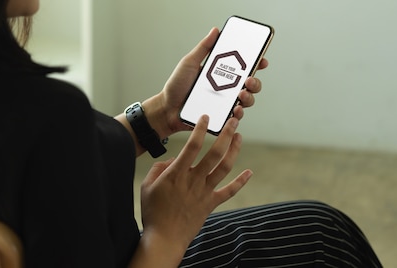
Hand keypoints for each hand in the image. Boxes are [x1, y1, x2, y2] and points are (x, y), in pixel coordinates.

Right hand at [132, 115, 251, 265]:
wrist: (164, 238)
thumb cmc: (152, 211)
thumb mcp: (147, 186)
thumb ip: (159, 168)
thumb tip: (173, 160)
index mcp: (176, 174)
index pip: (191, 146)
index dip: (200, 130)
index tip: (205, 117)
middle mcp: (194, 180)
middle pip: (215, 153)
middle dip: (225, 134)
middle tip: (233, 121)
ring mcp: (204, 192)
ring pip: (224, 167)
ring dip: (234, 150)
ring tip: (239, 136)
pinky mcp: (211, 204)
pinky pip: (229, 192)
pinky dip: (241, 182)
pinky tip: (249, 172)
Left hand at [143, 27, 268, 136]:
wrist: (166, 108)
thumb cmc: (177, 86)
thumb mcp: (189, 63)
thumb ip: (203, 48)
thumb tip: (215, 31)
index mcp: (222, 74)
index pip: (244, 68)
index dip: (257, 63)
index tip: (262, 60)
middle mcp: (226, 89)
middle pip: (251, 85)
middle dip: (256, 82)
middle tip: (248, 79)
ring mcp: (225, 104)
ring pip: (247, 101)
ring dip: (249, 97)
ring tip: (241, 94)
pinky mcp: (221, 118)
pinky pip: (235, 118)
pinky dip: (238, 114)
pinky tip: (235, 110)